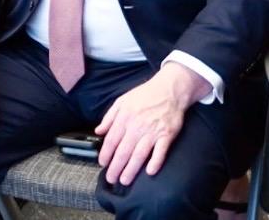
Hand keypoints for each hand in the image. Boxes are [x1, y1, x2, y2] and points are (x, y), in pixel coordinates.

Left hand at [96, 64, 202, 185]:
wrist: (169, 89)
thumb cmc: (145, 95)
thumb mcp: (122, 100)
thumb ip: (109, 116)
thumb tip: (98, 131)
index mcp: (125, 117)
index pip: (112, 139)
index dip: (106, 154)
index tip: (102, 164)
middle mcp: (137, 125)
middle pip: (124, 150)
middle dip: (116, 167)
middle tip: (111, 179)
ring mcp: (153, 131)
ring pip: (139, 154)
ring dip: (131, 169)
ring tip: (125, 180)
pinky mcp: (167, 134)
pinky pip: (160, 151)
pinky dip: (155, 162)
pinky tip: (149, 172)